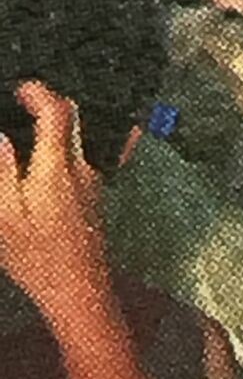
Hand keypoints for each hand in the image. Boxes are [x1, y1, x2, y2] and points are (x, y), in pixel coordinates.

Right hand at [0, 83, 108, 322]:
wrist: (79, 289)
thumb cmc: (38, 257)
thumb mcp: (5, 216)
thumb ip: (2, 172)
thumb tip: (0, 138)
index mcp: (57, 166)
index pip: (57, 112)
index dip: (40, 93)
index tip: (23, 89)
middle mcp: (82, 166)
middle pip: (75, 118)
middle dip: (51, 104)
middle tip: (25, 104)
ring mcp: (94, 180)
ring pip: (82, 137)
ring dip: (61, 126)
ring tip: (34, 129)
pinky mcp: (96, 194)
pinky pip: (87, 156)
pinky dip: (72, 146)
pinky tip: (61, 155)